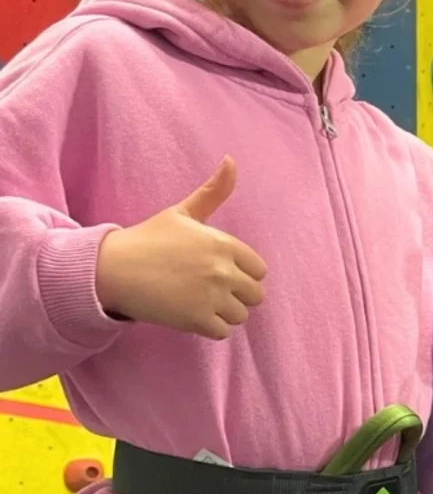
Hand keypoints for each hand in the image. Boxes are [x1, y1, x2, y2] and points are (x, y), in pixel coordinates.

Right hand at [95, 157, 266, 339]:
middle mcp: (223, 270)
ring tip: (202, 303)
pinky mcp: (195, 320)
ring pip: (241, 315)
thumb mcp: (183, 212)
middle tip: (211, 291)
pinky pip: (223, 332)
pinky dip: (211, 328)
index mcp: (225, 244)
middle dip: (237, 295)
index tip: (220, 272)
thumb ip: (213, 192)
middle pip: (255, 295)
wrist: (112, 269)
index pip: (259, 270)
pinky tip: (193, 316)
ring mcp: (210, 296)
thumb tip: (231, 160)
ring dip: (225, 313)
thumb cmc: (149, 239)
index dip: (242, 273)